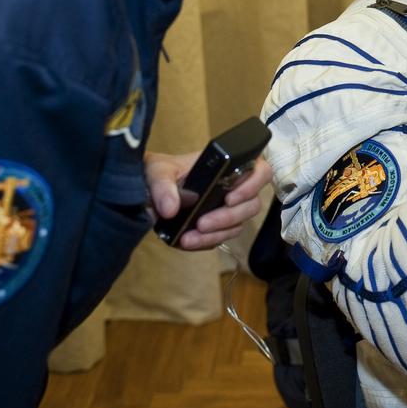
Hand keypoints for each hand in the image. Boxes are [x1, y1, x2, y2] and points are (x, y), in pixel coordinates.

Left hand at [144, 150, 271, 249]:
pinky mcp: (218, 228)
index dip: (253, 184)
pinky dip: (206, 242)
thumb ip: (162, 186)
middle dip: (229, 217)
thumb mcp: (157, 170)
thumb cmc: (159, 171)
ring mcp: (228, 209)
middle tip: (202, 223)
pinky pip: (222, 238)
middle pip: (252, 204)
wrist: (146, 190)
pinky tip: (187, 241)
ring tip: (188, 238)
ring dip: (217, 233)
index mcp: (229, 165)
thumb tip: (170, 210)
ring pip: (239, 224)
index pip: (260, 170)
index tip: (230, 198)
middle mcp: (235, 187)